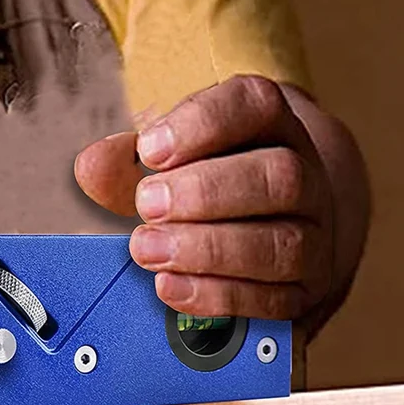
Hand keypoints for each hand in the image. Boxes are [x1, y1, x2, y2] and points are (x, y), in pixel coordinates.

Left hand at [75, 75, 334, 319]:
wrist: (277, 229)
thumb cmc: (214, 186)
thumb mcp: (171, 161)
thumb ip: (128, 161)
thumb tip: (90, 167)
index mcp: (274, 128)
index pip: (257, 106)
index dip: (204, 124)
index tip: (150, 149)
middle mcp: (306, 179)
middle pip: (279, 178)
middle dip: (206, 193)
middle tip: (146, 206)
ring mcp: (314, 237)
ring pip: (282, 244)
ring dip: (208, 251)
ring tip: (149, 250)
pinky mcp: (305, 289)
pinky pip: (273, 299)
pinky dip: (217, 296)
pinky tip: (171, 288)